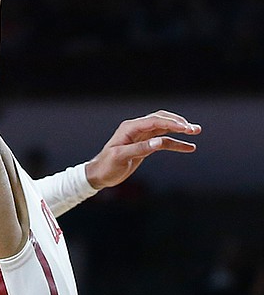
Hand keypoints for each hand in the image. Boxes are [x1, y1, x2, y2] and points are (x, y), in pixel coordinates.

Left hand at [85, 109, 200, 189]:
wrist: (99, 174)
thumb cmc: (107, 165)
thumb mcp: (121, 157)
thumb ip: (140, 149)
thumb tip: (159, 142)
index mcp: (129, 128)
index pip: (154, 121)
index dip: (171, 123)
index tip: (186, 128)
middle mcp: (136, 128)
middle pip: (161, 120)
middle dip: (178, 123)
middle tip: (194, 129)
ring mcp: (141, 136)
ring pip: (164, 128)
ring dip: (179, 130)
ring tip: (195, 132)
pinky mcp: (145, 145)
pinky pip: (163, 141)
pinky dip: (175, 143)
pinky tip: (189, 147)